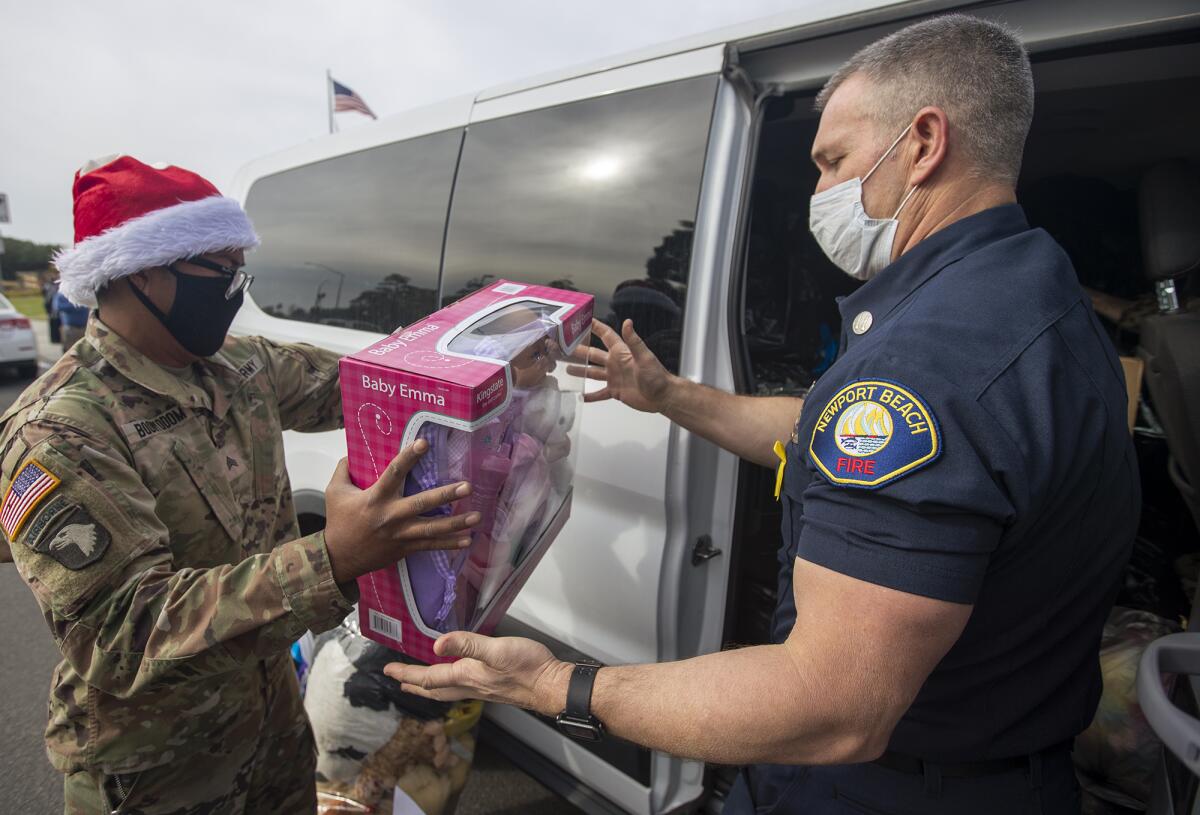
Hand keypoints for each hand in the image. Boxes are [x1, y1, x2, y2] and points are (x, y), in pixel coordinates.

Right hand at [323, 439, 481, 583]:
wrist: (338, 558)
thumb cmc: (338, 520)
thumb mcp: (334, 491)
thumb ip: (344, 468)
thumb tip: (352, 450)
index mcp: (374, 498)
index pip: (393, 472)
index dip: (409, 457)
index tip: (424, 442)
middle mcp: (390, 516)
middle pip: (421, 504)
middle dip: (445, 495)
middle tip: (467, 487)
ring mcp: (400, 534)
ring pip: (432, 528)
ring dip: (456, 523)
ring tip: (477, 516)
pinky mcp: (405, 548)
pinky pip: (431, 546)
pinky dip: (450, 544)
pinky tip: (468, 540)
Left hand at [383, 632, 572, 716]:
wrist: (551, 686)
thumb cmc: (527, 667)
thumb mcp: (496, 650)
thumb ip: (467, 644)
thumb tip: (437, 644)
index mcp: (466, 676)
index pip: (429, 677)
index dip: (407, 674)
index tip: (389, 671)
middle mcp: (470, 686)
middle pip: (434, 689)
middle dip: (414, 685)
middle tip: (398, 682)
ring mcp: (482, 689)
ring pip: (446, 691)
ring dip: (429, 687)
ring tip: (418, 685)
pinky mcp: (493, 687)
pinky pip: (460, 689)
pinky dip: (447, 686)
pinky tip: (455, 681)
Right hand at [567, 318, 675, 412]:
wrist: (662, 396)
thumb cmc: (656, 376)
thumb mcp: (644, 357)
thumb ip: (634, 341)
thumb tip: (628, 322)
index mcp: (621, 352)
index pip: (606, 335)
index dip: (595, 327)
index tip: (582, 320)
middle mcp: (615, 363)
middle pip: (593, 354)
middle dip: (579, 350)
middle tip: (565, 347)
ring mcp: (614, 377)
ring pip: (593, 373)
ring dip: (581, 371)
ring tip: (567, 369)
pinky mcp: (615, 391)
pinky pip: (599, 393)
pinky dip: (590, 395)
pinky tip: (580, 395)